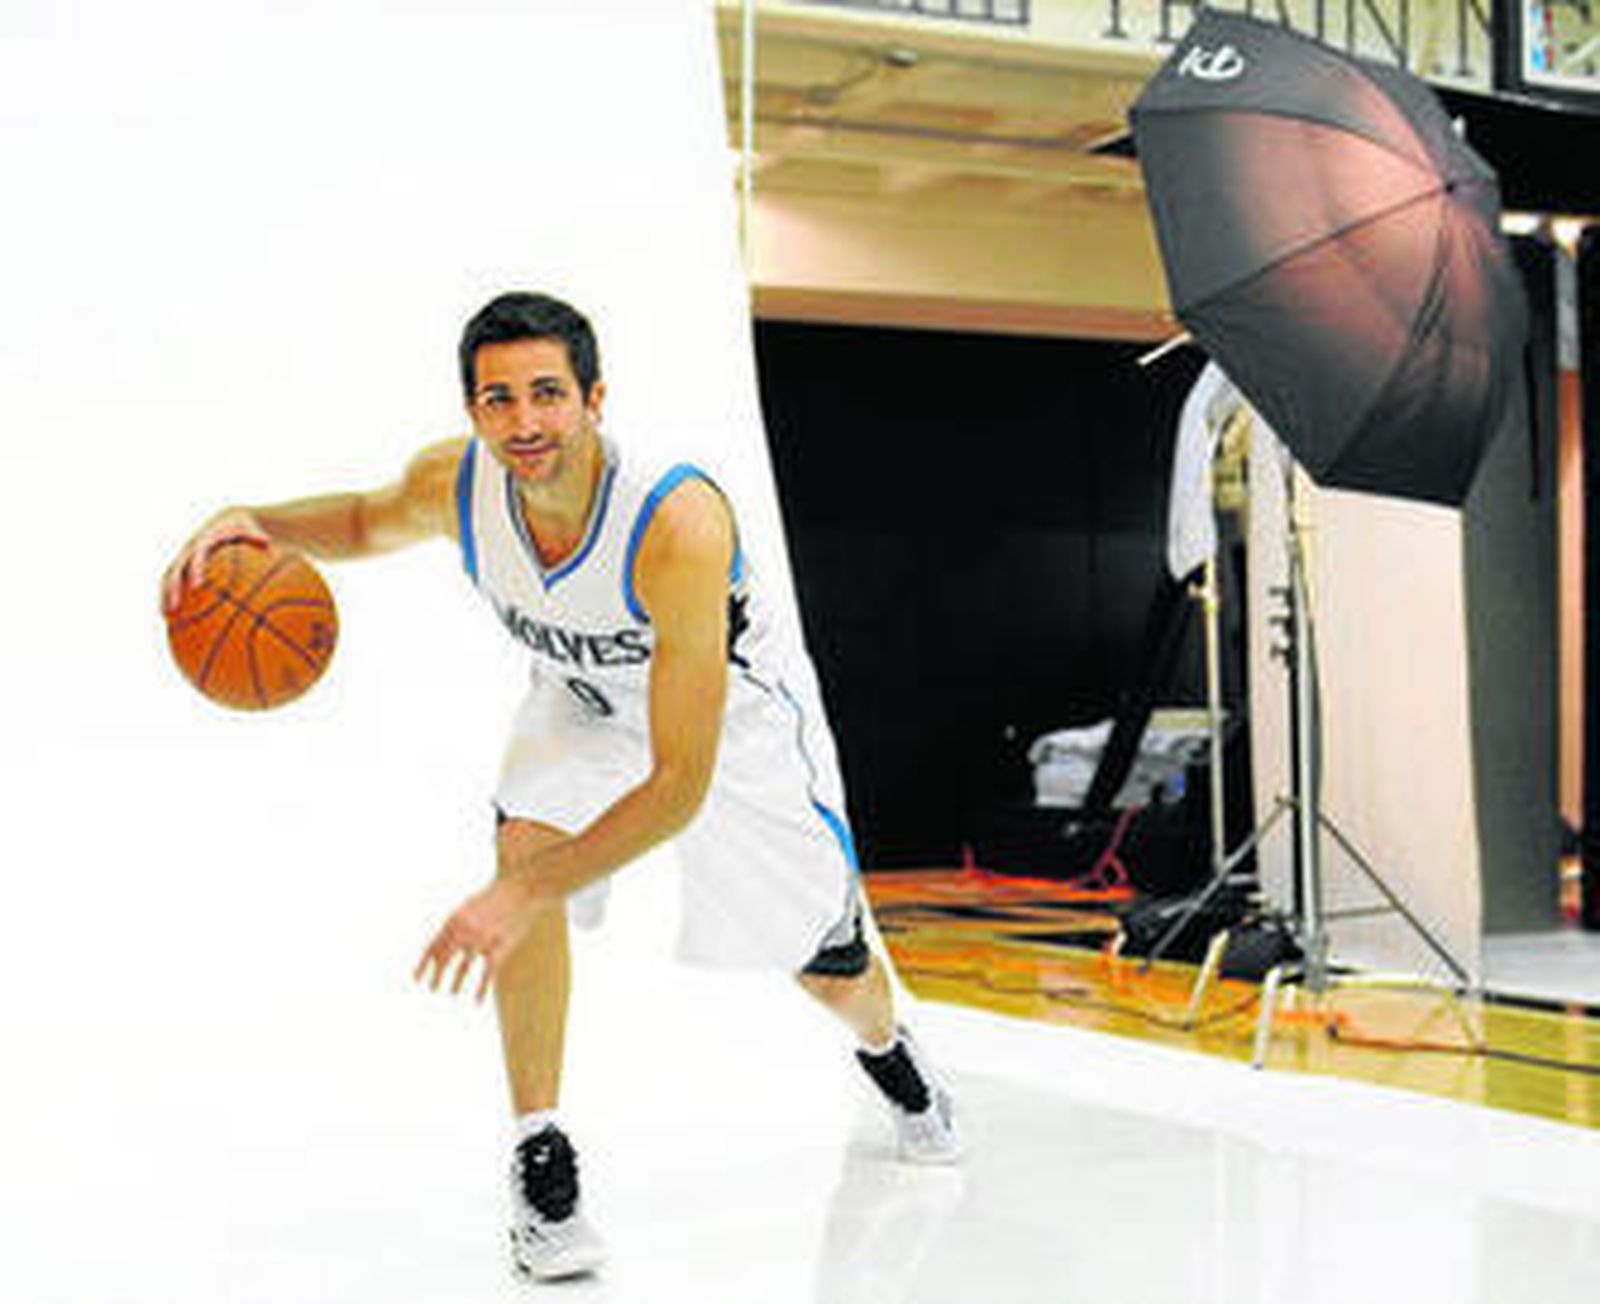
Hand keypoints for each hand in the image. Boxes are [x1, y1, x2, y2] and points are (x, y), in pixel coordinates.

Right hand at [160, 507, 272, 613]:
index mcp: (203, 541)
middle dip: (173, 588)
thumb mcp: (248, 529)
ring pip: (169, 577)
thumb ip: (255, 536)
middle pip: (176, 570)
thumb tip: (266, 541)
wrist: (226, 521)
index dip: (194, 570)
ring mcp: (184, 558)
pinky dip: (171, 595)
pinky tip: (174, 616)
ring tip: (165, 615)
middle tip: (175, 607)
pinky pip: (174, 582)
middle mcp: (189, 550)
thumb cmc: (242, 529)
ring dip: (165, 595)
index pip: (196, 556)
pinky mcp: (184, 565)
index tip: (196, 587)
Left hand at [414, 876, 543, 1001]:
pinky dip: (481, 989)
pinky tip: (477, 1000)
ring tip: (451, 992)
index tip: (416, 979)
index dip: (424, 964)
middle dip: (436, 975)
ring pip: (463, 966)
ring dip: (455, 981)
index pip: (433, 946)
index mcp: (454, 919)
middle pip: (444, 958)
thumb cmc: (495, 897)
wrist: (520, 888)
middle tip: (432, 988)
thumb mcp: (470, 907)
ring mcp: (482, 939)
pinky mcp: (500, 946)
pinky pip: (488, 973)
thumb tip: (444, 945)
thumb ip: (456, 926)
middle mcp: (464, 930)